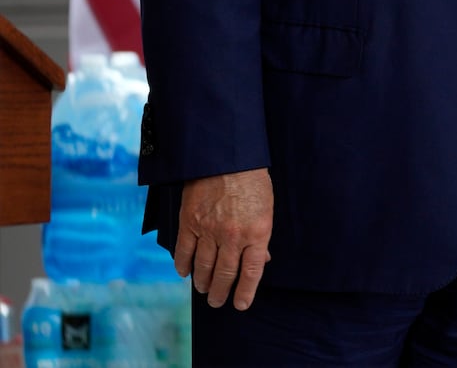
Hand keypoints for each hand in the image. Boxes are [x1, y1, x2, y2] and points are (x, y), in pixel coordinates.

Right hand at [176, 167, 273, 309]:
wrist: (227, 158)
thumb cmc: (253, 182)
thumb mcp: (267, 209)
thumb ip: (261, 236)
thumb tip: (263, 259)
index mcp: (257, 233)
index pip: (251, 272)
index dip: (245, 292)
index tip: (240, 305)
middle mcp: (233, 236)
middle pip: (225, 274)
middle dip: (220, 292)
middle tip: (216, 301)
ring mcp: (209, 230)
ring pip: (203, 266)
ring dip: (202, 282)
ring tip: (203, 290)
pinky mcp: (189, 222)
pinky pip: (184, 251)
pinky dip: (183, 265)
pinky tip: (184, 273)